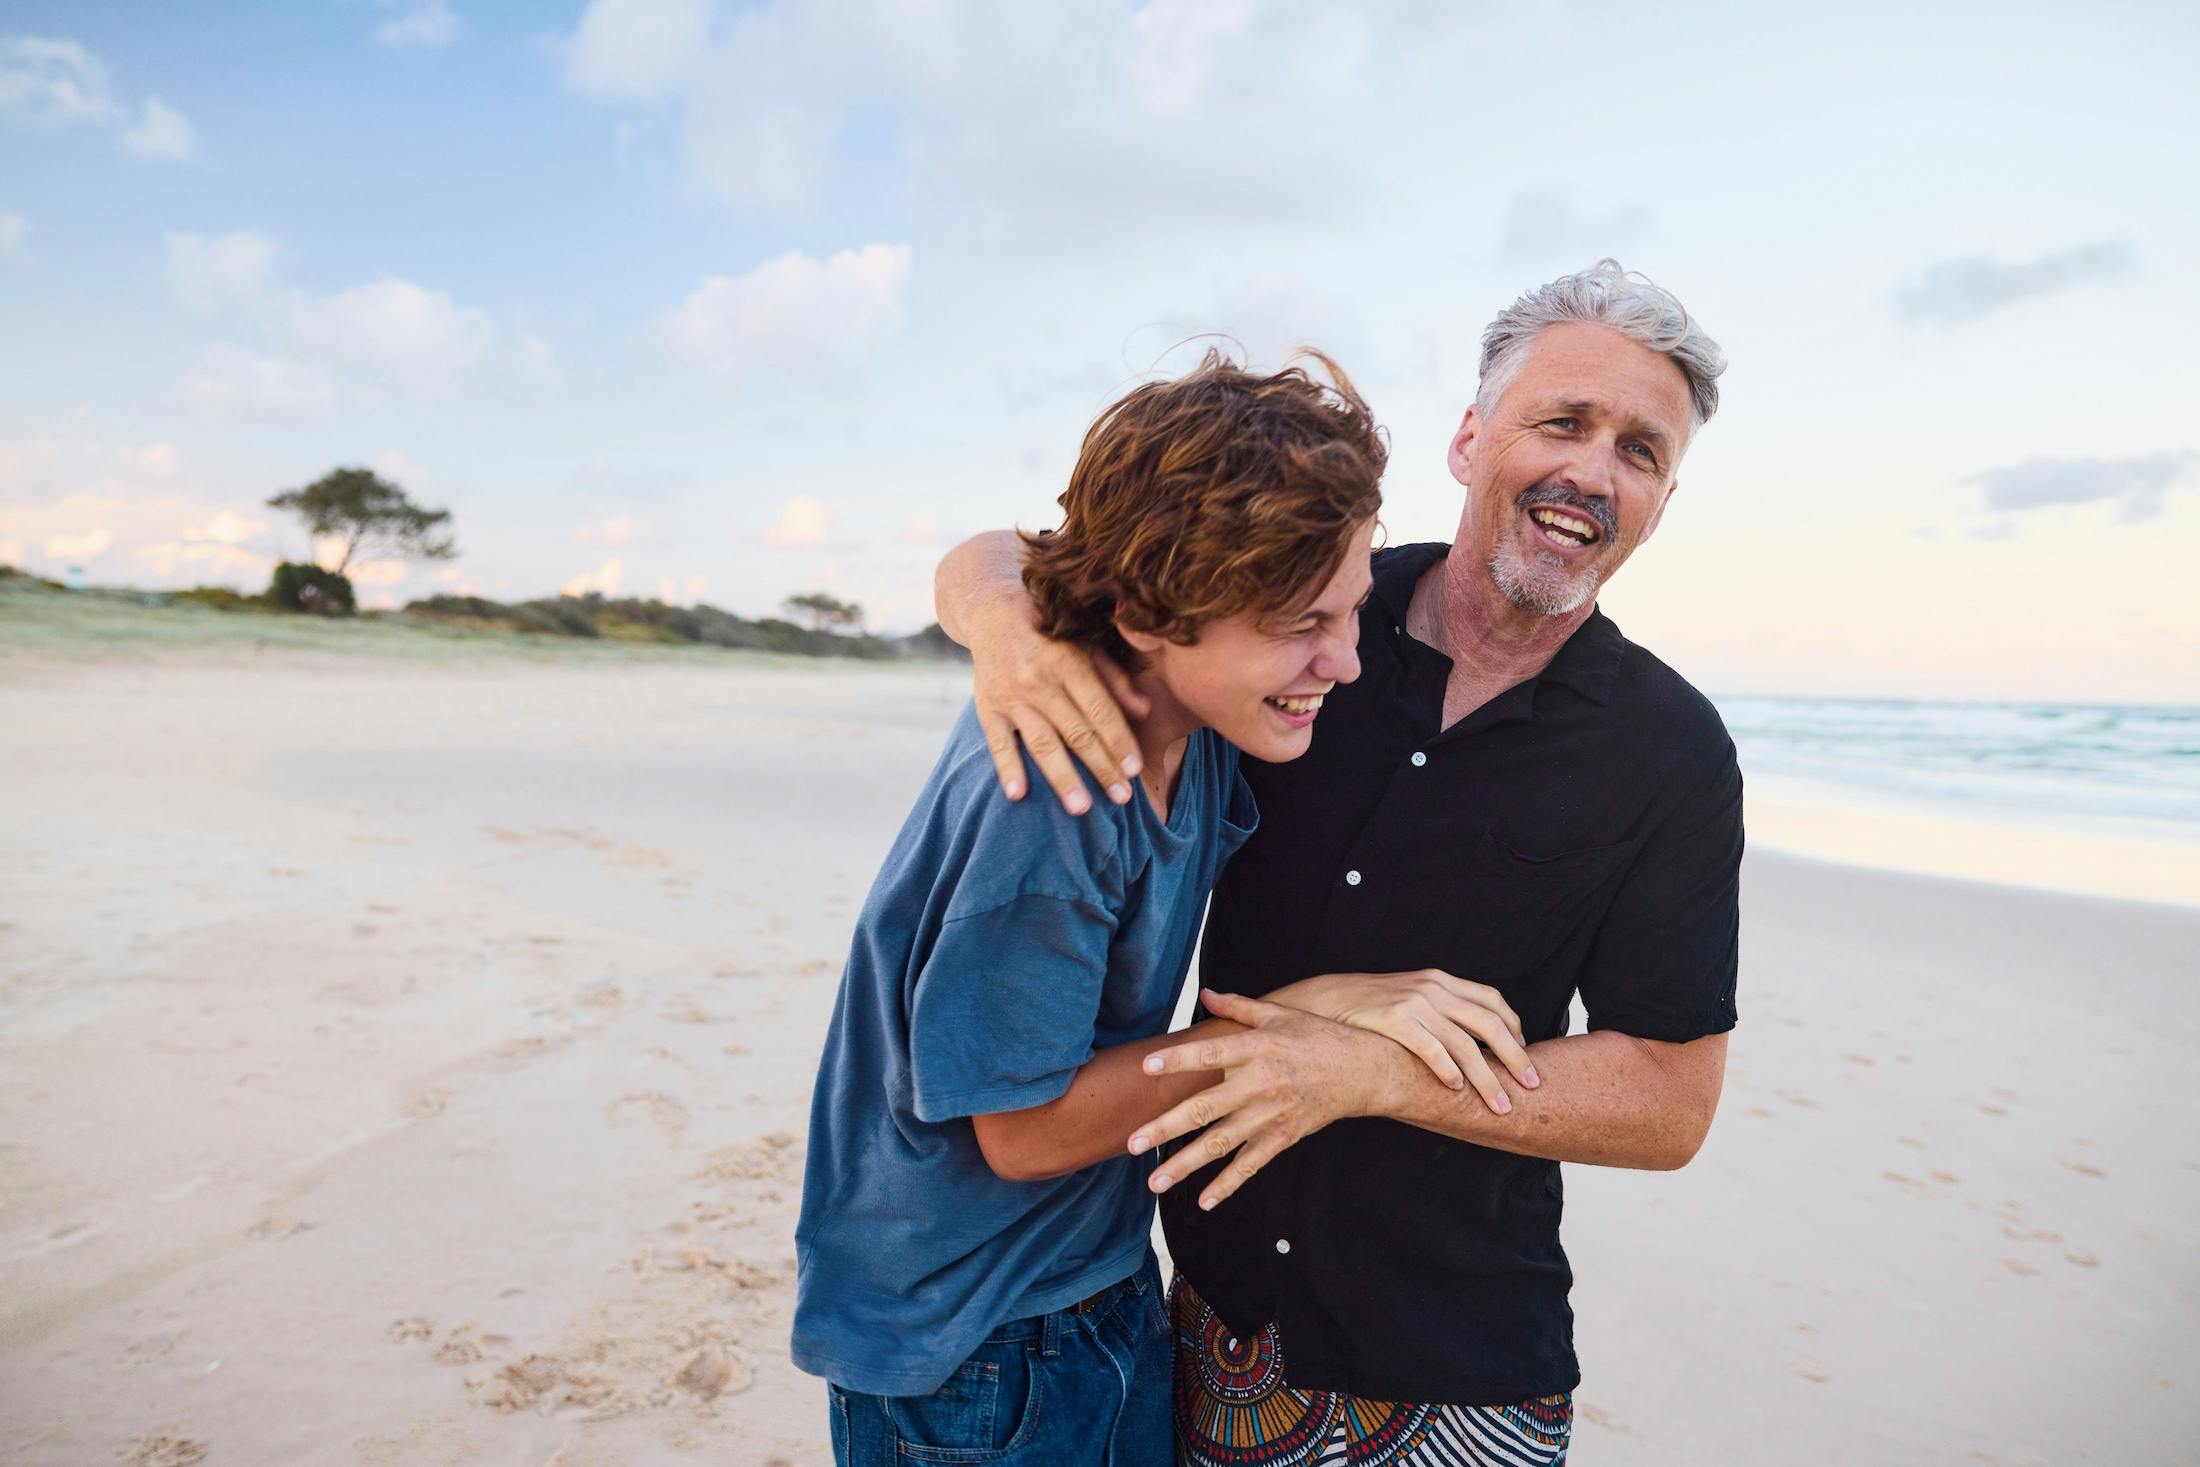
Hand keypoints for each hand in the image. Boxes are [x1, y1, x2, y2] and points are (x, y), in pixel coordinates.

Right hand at [966, 592, 1150, 813]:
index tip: (1136, 769)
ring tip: (1081, 809)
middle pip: (1077, 733)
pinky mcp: (989, 707)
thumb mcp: (1086, 645)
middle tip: (1122, 798)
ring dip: (1062, 778)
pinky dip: (1008, 768)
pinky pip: (999, 742)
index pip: (1100, 710)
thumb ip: (1115, 679)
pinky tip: (1019, 795)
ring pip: (1043, 744)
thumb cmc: (1051, 631)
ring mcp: (1012, 697)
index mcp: (1070, 662)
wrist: (993, 612)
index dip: (1119, 740)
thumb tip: (1144, 711)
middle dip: (1101, 768)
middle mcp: (1041, 681)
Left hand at [1128, 990, 1402, 1211]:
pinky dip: (1228, 1184)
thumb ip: (1238, 1006)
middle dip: (1165, 1128)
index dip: (1178, 1060)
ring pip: (1221, 1142)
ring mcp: (1271, 1114)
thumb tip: (1205, 993)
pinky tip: (1203, 1201)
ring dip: (1186, 1164)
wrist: (1364, 1069)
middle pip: (1205, 1108)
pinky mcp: (1283, 1135)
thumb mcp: (1279, 1013)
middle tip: (1133, 1143)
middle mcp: (1259, 1083)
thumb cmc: (1317, 1036)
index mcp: (1256, 1048)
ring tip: (1155, 1181)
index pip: (1209, 1054)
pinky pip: (1251, 1163)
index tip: (1146, 1067)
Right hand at [1264, 970, 1538, 1113]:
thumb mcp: (1409, 998)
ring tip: (1499, 1103)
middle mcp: (1432, 987)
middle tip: (1532, 1085)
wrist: (1322, 1002)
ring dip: (1487, 1077)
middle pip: (1489, 1023)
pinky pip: (1431, 1048)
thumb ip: (1439, 1011)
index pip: (1492, 1000)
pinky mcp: (1393, 1018)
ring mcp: (1413, 1001)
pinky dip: (1449, 1070)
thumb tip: (1472, 1042)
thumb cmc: (1368, 1009)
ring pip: (1465, 1043)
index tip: (1525, 1054)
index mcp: (1439, 980)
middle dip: (1515, 1058)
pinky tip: (1456, 1090)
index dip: (1514, 1028)